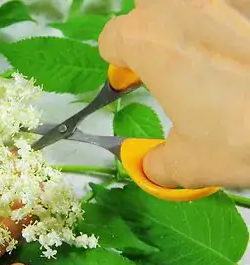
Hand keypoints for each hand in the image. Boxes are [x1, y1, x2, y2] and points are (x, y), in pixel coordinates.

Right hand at [99, 0, 249, 188]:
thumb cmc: (248, 133)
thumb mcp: (190, 162)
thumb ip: (156, 164)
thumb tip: (152, 166)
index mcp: (148, 40)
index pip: (112, 39)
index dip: (118, 64)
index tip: (130, 80)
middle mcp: (181, 5)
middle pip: (147, 12)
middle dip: (152, 38)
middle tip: (170, 69)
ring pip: (187, 5)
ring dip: (189, 27)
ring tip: (211, 60)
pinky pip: (228, 9)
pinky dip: (230, 26)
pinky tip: (242, 53)